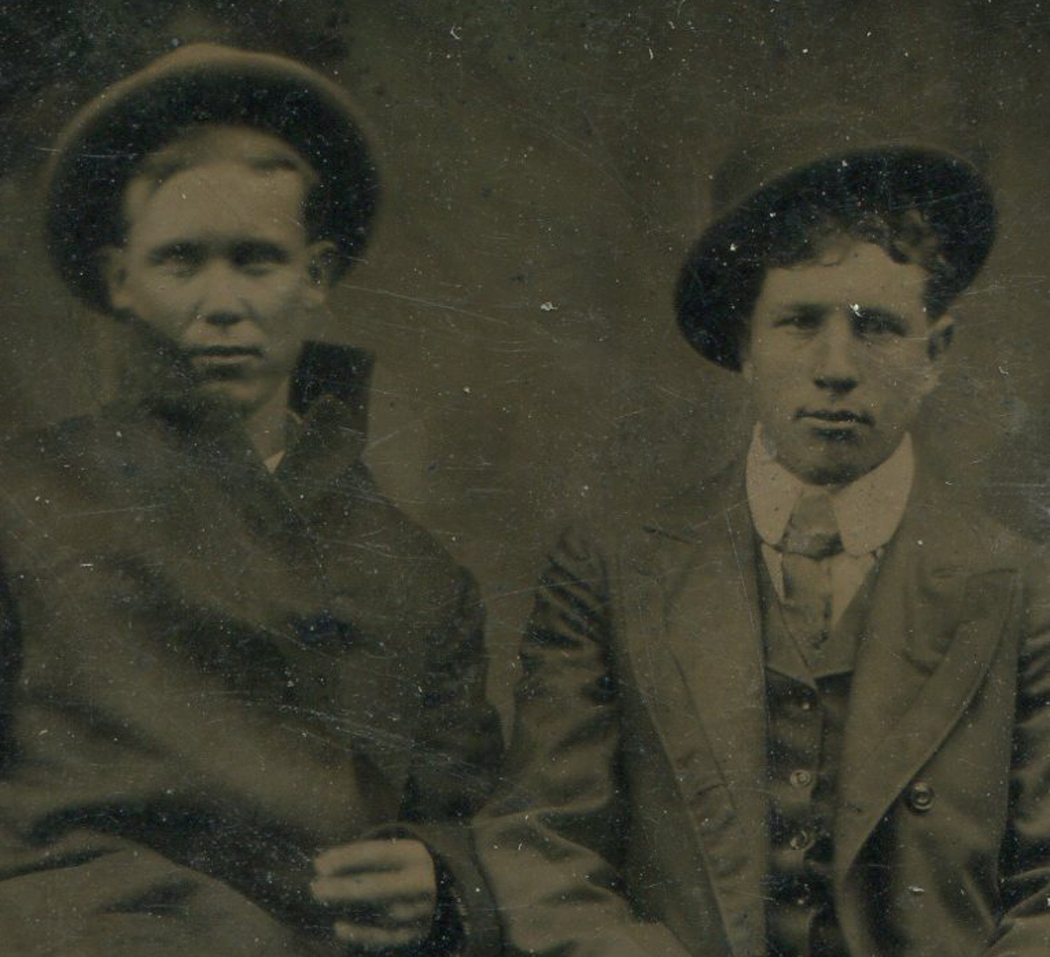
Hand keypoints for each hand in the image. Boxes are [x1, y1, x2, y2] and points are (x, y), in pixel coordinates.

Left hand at [311, 838, 438, 951]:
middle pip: (379, 887)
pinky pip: (383, 938)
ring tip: (323, 899)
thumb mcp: (387, 853)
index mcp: (414, 855)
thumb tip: (322, 865)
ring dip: (347, 907)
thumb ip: (359, 857)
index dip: (346, 859)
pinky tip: (338, 926)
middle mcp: (421, 883)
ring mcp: (419, 912)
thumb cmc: (395, 868)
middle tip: (316, 887)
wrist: (434, 891)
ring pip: (379, 913)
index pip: (378, 854)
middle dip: (344, 888)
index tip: (318, 865)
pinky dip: (359, 934)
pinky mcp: (414, 936)